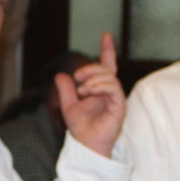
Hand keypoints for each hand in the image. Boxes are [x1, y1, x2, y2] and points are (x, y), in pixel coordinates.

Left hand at [58, 32, 125, 157]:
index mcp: (101, 90)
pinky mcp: (119, 107)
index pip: (107, 66)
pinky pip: (114, 88)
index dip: (107, 50)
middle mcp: (111, 92)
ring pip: (110, 77)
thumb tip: (60, 75)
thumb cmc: (81, 129)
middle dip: (91, 68)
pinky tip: (89, 90)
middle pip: (106, 69)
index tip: (106, 35)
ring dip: (93, 78)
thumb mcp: (68, 106)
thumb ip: (66, 91)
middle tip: (77, 77)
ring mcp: (116, 99)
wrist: (86, 145)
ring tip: (81, 88)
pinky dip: (100, 85)